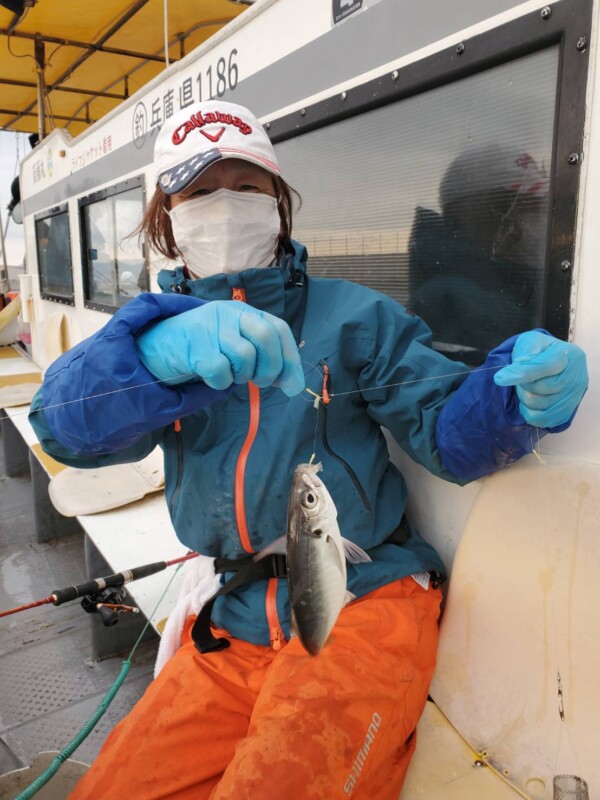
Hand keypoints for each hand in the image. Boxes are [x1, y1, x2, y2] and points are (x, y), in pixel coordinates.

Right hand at [136, 301, 304, 395]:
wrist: (158, 344)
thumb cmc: (205, 348)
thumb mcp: (236, 344)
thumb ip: (264, 359)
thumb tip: (294, 386)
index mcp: (244, 311)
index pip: (278, 328)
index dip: (289, 358)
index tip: (291, 384)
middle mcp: (229, 313)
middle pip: (266, 337)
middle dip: (271, 367)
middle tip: (261, 382)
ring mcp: (211, 327)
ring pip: (245, 357)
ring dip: (242, 376)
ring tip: (230, 374)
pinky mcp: (195, 346)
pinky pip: (222, 373)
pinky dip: (221, 383)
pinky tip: (212, 377)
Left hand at [493, 331, 586, 427]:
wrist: (550, 362)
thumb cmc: (538, 351)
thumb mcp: (530, 343)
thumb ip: (524, 356)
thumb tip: (513, 373)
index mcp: (568, 355)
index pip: (544, 366)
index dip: (522, 373)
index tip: (499, 378)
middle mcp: (576, 376)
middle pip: (543, 388)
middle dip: (523, 384)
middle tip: (520, 379)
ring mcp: (574, 395)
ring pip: (542, 404)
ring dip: (526, 398)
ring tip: (526, 388)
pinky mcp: (568, 411)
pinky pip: (545, 419)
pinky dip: (530, 413)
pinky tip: (527, 404)